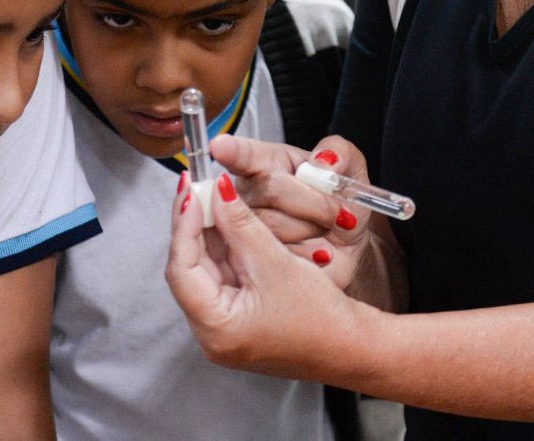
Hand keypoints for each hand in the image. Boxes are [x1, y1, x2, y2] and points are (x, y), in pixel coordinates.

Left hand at [166, 171, 362, 380]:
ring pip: (205, 270)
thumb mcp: (276, 262)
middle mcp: (211, 334)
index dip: (183, 225)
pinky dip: (225, 250)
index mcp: (216, 328)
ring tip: (214, 197)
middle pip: (189, 269)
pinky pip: (221, 278)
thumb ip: (241, 225)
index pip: (182, 269)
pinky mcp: (236, 320)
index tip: (190, 189)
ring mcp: (223, 328)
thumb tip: (217, 192)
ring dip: (209, 234)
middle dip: (194, 225)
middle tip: (199, 186)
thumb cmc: (321, 318)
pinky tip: (229, 222)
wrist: (351, 348)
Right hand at [209, 134, 379, 291]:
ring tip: (324, 229)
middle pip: (272, 189)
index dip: (232, 151)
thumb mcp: (349, 171)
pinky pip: (279, 256)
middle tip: (337, 211)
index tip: (220, 146)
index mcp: (267, 162)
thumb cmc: (338, 202)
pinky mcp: (254, 260)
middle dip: (315, 202)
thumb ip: (340, 154)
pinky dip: (311, 253)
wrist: (345, 246)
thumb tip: (324, 161)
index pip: (245, 154)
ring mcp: (247, 227)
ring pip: (275, 225)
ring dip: (313, 228)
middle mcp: (250, 193)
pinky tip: (318, 251)